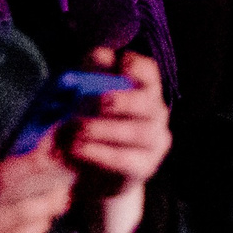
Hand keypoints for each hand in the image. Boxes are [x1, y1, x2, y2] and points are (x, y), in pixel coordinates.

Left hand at [60, 48, 171, 232]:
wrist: (96, 177)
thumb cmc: (95, 129)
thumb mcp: (89, 101)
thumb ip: (94, 76)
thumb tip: (98, 54)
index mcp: (145, 91)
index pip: (149, 73)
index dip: (136, 66)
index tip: (119, 62)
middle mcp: (156, 114)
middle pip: (147, 102)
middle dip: (122, 100)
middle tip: (97, 100)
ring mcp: (154, 142)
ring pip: (138, 131)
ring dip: (104, 129)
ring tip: (76, 130)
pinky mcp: (144, 167)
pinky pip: (125, 160)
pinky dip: (99, 153)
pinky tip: (78, 149)